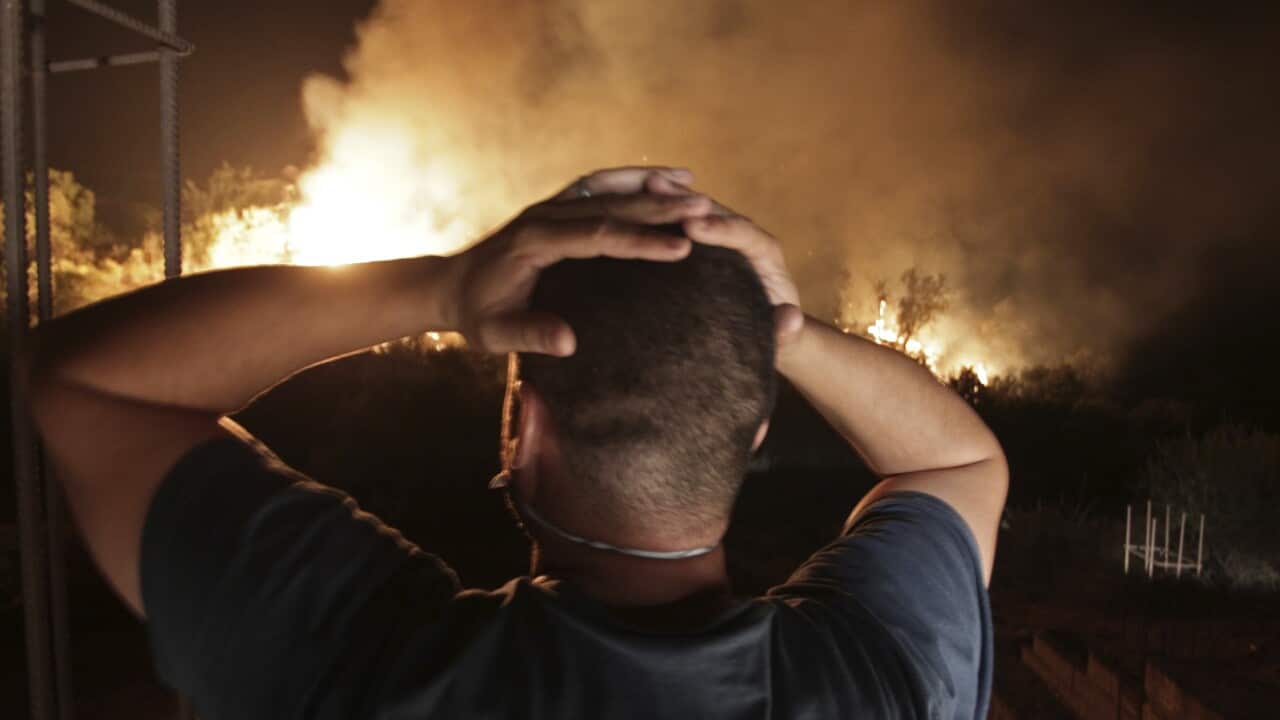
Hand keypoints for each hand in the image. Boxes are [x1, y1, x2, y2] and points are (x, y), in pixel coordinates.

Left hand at [447, 167, 711, 355]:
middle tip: (707, 210)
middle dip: (661, 207)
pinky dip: (636, 180)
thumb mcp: (494, 334)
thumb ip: (530, 334)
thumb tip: (569, 343)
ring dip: (653, 186)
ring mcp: (553, 205)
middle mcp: (546, 214)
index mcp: (534, 242)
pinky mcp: (559, 205)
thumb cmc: (475, 315)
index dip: (640, 241)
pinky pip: (603, 186)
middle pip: (611, 206)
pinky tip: (669, 179)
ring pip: (610, 188)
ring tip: (697, 189)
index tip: (681, 248)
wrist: (449, 285)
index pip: (596, 237)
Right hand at [646, 174, 804, 347]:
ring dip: (665, 196)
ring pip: (691, 210)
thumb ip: (788, 331)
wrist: (764, 331)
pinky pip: (675, 223)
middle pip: (712, 211)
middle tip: (653, 186)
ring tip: (633, 184)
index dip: (719, 228)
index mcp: (764, 254)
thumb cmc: (773, 335)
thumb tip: (790, 318)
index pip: (745, 234)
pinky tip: (625, 204)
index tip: (692, 226)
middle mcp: (740, 237)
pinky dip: (654, 212)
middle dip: (684, 199)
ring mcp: (717, 237)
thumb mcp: (783, 338)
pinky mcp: (697, 244)